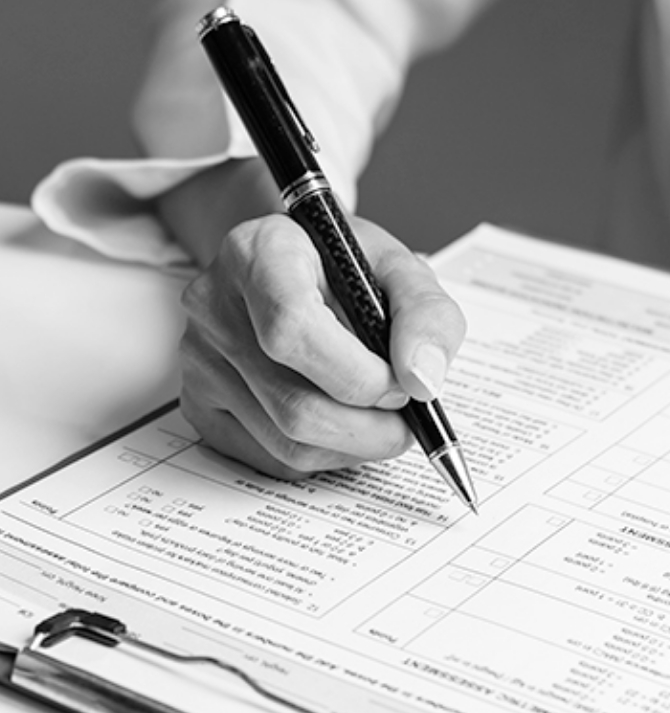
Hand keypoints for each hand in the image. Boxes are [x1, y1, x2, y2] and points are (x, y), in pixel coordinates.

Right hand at [159, 163, 466, 478]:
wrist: (296, 270)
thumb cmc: (344, 269)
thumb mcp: (400, 271)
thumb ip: (427, 318)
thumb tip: (422, 381)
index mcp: (258, 253)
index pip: (292, 329)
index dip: (357, 375)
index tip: (399, 383)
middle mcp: (214, 305)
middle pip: (293, 404)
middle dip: (368, 428)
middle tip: (405, 418)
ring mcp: (199, 359)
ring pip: (286, 443)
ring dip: (353, 448)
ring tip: (381, 421)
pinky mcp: (200, 404)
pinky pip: (271, 459)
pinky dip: (325, 456)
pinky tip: (344, 426)